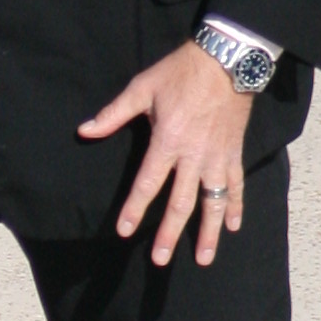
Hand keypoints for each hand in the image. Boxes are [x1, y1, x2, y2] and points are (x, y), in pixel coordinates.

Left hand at [77, 41, 250, 266]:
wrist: (225, 60)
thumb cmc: (180, 73)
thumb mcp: (142, 88)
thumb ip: (113, 114)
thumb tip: (84, 130)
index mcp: (167, 141)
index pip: (148, 183)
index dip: (135, 208)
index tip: (125, 231)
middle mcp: (193, 156)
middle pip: (180, 203)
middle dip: (170, 233)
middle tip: (160, 259)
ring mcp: (216, 158)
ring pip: (213, 202)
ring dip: (208, 232)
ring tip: (204, 258)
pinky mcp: (234, 153)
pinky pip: (236, 186)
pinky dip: (236, 207)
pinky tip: (233, 227)